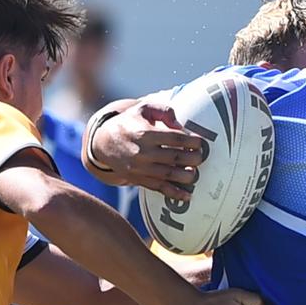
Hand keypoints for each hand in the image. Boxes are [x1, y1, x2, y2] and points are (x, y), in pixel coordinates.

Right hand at [92, 97, 206, 197]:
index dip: (192, 141)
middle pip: (175, 158)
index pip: (175, 139)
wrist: (103, 142)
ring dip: (187, 176)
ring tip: (195, 172)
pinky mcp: (138, 179)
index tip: (200, 143)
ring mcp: (140, 168)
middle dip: (193, 159)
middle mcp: (142, 152)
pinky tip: (188, 196)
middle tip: (201, 156)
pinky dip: (174, 193)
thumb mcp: (143, 108)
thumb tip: (179, 125)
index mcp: (145, 133)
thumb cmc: (129, 122)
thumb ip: (163, 110)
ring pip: (169, 175)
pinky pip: (159, 188)